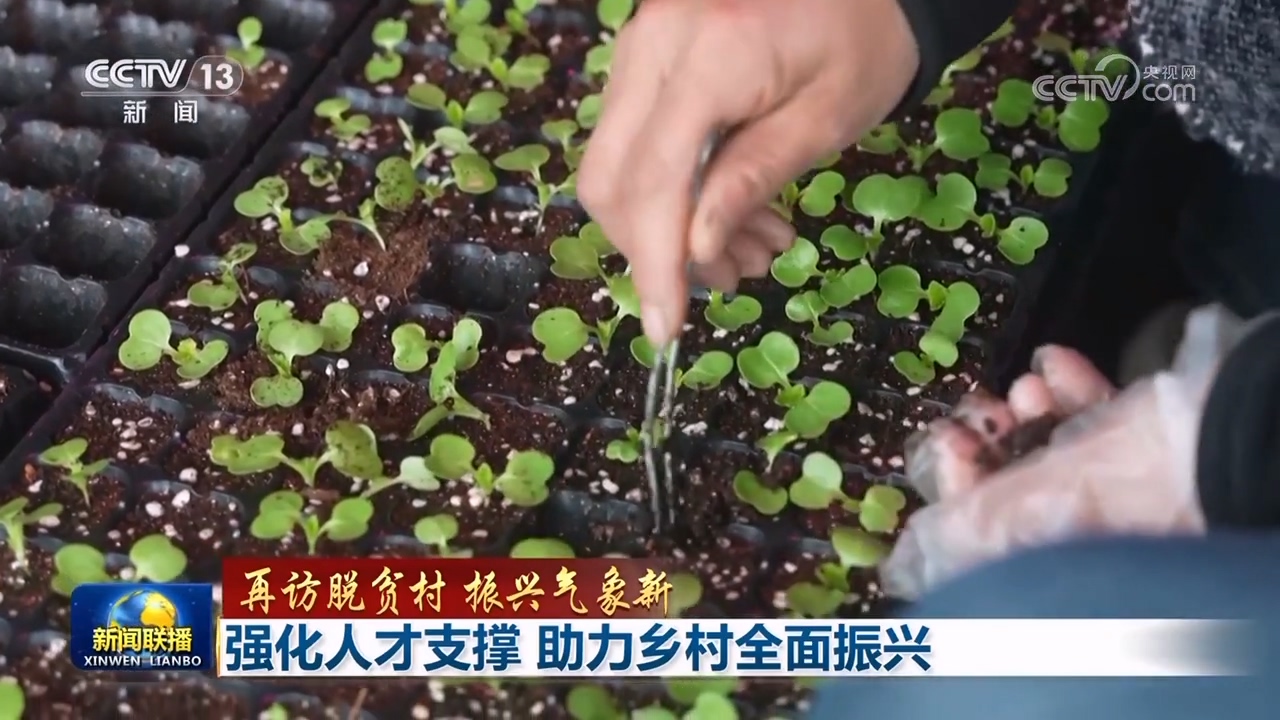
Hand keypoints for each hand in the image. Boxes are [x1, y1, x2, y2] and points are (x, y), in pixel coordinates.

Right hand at [577, 0, 920, 343]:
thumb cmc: (863, 42)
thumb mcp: (825, 120)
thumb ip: (752, 180)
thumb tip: (694, 250)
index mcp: (708, 56)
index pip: (654, 179)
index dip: (655, 262)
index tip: (667, 328)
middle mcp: (652, 45)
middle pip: (613, 178)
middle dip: (658, 249)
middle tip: (731, 278)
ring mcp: (640, 47)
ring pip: (616, 166)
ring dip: (670, 226)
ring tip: (751, 248)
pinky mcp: (645, 57)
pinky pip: (635, 142)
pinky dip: (673, 190)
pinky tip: (732, 210)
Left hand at [879, 306, 1250, 599]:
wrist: (1238, 430)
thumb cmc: (1133, 482)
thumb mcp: (1030, 511)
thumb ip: (964, 532)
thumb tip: (905, 560)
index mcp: (1057, 565)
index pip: (984, 537)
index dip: (956, 488)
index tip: (951, 444)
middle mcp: (1087, 535)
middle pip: (1014, 486)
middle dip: (990, 440)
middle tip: (982, 414)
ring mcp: (1122, 491)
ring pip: (1052, 447)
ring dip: (1024, 409)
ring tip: (1025, 390)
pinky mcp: (1152, 448)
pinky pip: (1097, 418)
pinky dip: (1069, 387)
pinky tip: (1056, 362)